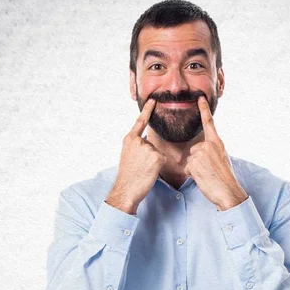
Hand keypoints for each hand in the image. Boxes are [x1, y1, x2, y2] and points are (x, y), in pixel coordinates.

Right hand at [106, 98, 165, 213]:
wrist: (126, 189)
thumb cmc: (127, 176)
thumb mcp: (127, 155)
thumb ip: (136, 146)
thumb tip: (147, 145)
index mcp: (129, 139)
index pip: (140, 122)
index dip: (147, 110)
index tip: (153, 100)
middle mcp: (138, 141)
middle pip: (152, 144)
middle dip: (150, 156)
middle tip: (139, 167)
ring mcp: (148, 148)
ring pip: (158, 153)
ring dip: (154, 162)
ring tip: (143, 170)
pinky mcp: (157, 157)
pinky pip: (163, 159)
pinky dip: (159, 167)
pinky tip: (149, 172)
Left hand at [184, 95, 248, 210]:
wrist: (227, 191)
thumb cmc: (225, 178)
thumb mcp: (222, 159)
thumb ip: (212, 151)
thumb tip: (202, 152)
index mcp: (217, 143)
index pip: (209, 123)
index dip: (204, 109)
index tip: (200, 98)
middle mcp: (209, 145)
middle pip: (194, 150)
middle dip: (197, 162)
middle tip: (209, 171)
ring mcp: (201, 153)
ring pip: (190, 160)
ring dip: (195, 169)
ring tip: (207, 175)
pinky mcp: (194, 162)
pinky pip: (187, 168)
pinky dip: (193, 175)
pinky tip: (203, 178)